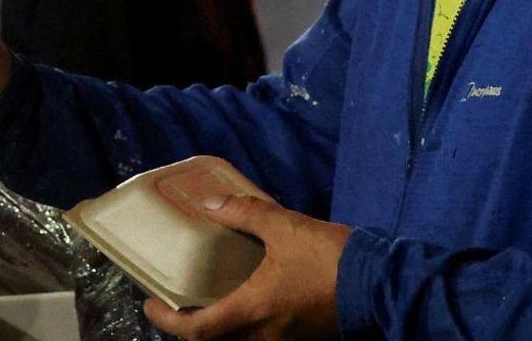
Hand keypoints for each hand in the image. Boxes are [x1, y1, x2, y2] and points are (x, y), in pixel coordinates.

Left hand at [143, 194, 349, 339]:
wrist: (381, 282)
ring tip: (207, 299)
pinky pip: (261, 337)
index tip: (151, 303)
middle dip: (191, 327)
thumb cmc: (328, 257)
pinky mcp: (301, 336)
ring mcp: (285, 339)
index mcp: (252, 311)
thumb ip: (244, 213)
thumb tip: (210, 204)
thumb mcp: (284, 226)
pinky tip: (245, 298)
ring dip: (219, 327)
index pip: (197, 331)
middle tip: (177, 301)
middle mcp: (264, 334)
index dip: (168, 321)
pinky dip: (244, 325)